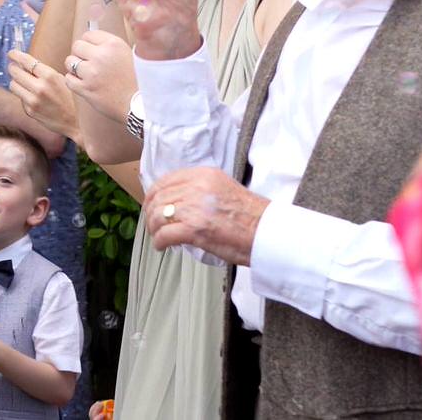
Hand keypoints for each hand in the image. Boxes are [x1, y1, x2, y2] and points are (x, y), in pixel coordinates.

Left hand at [6, 50, 79, 138]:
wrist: (74, 122)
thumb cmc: (68, 98)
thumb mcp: (60, 79)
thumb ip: (43, 71)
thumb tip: (23, 62)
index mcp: (49, 76)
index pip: (26, 60)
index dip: (15, 55)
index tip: (11, 53)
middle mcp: (40, 87)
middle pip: (14, 71)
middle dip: (13, 68)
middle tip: (14, 67)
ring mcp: (33, 100)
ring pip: (13, 84)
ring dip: (16, 82)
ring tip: (24, 82)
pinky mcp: (29, 111)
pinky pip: (19, 97)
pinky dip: (23, 95)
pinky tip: (32, 97)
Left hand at [65, 30, 138, 121]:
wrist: (142, 105)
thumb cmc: (138, 81)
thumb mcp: (128, 55)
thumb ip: (109, 46)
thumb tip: (90, 41)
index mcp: (114, 45)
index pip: (88, 35)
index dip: (89, 44)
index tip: (93, 51)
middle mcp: (101, 56)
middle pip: (77, 46)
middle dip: (81, 54)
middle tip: (89, 63)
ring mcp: (92, 73)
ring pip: (70, 62)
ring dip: (75, 67)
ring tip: (87, 74)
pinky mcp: (85, 89)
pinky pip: (68, 79)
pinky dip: (73, 81)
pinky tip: (83, 83)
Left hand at [143, 167, 269, 265]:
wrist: (269, 233)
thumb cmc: (252, 216)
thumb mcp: (223, 189)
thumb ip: (199, 189)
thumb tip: (176, 200)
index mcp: (204, 175)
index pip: (165, 181)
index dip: (153, 195)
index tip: (152, 205)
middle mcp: (196, 187)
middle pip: (159, 198)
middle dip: (151, 213)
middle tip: (153, 225)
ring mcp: (194, 208)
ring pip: (158, 216)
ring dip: (154, 228)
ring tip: (158, 236)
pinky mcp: (194, 229)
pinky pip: (164, 234)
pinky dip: (159, 242)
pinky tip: (162, 246)